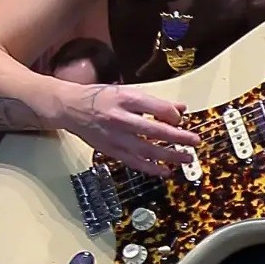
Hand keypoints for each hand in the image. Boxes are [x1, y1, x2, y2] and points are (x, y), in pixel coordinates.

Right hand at [62, 83, 198, 175]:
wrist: (70, 107)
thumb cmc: (99, 98)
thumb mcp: (128, 92)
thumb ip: (155, 102)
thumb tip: (180, 109)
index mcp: (126, 99)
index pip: (158, 109)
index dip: (174, 116)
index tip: (181, 120)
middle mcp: (121, 118)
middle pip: (155, 130)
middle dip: (179, 138)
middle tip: (195, 141)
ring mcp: (115, 136)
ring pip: (147, 149)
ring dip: (170, 156)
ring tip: (186, 158)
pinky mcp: (111, 150)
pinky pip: (134, 162)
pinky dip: (151, 168)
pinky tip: (165, 171)